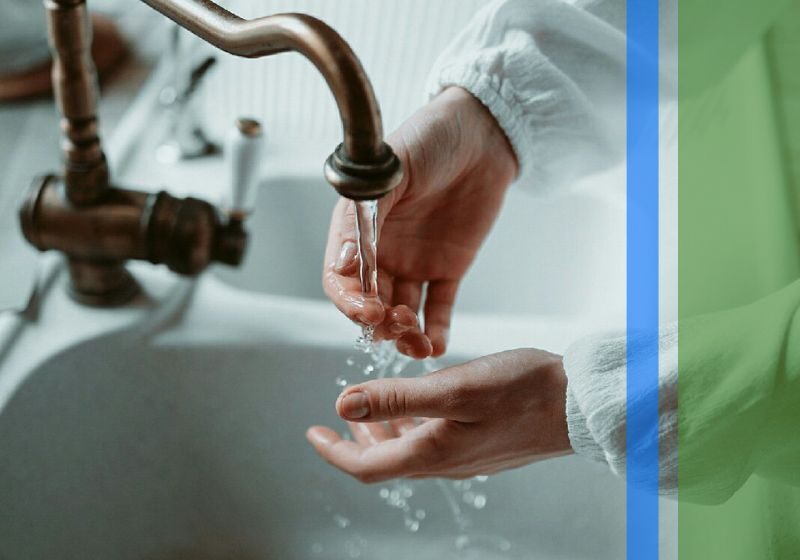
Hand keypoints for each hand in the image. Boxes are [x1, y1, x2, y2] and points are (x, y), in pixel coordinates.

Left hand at [306, 349, 572, 482]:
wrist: (582, 405)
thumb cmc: (524, 391)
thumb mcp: (453, 388)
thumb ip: (396, 397)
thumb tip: (343, 406)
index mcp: (432, 452)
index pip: (367, 466)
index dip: (334, 451)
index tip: (313, 433)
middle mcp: (446, 463)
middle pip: (387, 461)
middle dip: (356, 442)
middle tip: (339, 421)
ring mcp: (467, 456)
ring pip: (411, 451)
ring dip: (385, 433)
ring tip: (372, 410)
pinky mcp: (484, 445)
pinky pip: (435, 443)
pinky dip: (414, 426)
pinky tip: (421, 404)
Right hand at [323, 87, 517, 358]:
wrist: (483, 132)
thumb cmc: (430, 138)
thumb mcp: (392, 170)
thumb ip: (368, 213)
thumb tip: (344, 261)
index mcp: (359, 227)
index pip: (340, 277)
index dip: (349, 301)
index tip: (368, 311)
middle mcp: (382, 251)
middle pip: (369, 303)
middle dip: (378, 323)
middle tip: (395, 325)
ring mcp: (414, 262)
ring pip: (401, 312)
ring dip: (404, 333)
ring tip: (417, 343)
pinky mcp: (447, 268)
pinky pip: (438, 307)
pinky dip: (435, 330)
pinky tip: (436, 346)